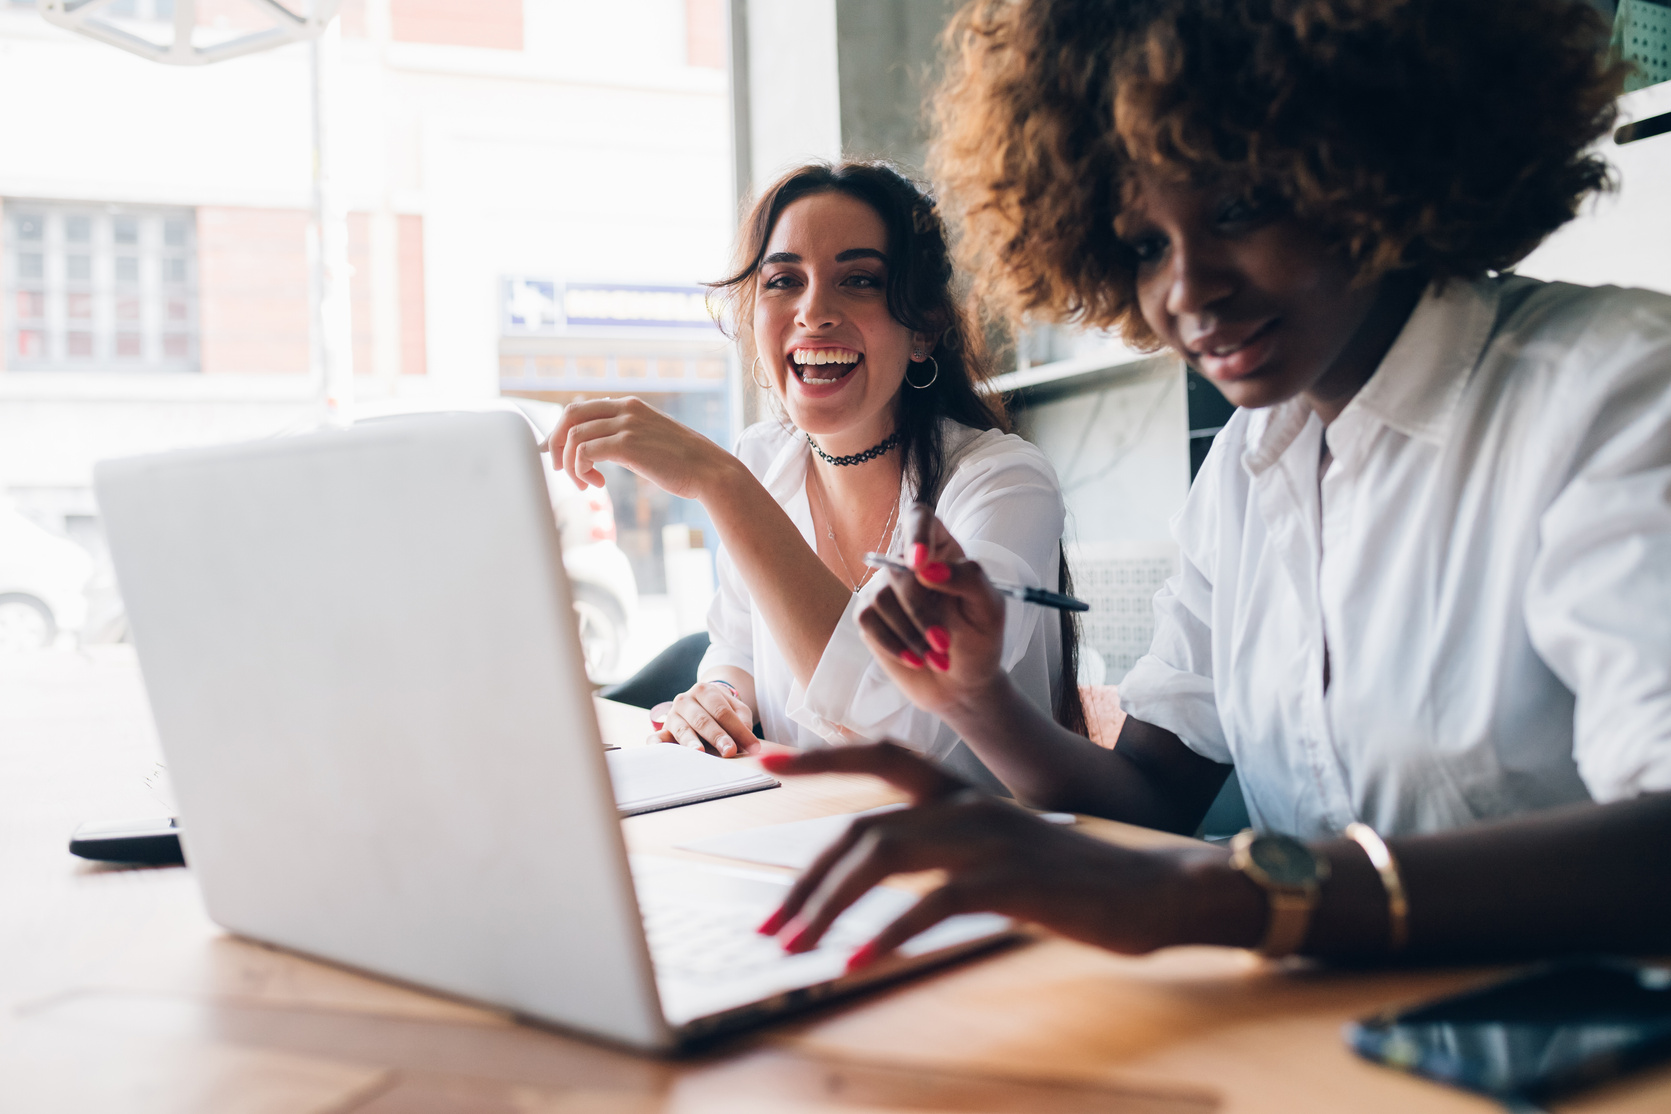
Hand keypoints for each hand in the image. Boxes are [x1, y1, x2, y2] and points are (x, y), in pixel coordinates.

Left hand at [542, 396, 729, 500]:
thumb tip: (594, 450)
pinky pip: (585, 452)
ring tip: (583, 484)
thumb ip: (622, 438)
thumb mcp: (648, 441)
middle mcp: (625, 409)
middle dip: (555, 443)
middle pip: (570, 415)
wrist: (710, 471)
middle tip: (560, 468)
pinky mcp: (627, 445)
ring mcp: (626, 425)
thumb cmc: (682, 463)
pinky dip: (581, 470)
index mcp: (629, 406)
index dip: (560, 431)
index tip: (557, 454)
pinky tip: (596, 484)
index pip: (580, 408)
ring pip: (573, 436)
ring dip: (570, 464)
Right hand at [650, 681, 759, 757]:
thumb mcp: (737, 711)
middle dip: (717, 736)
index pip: (722, 711)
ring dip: (692, 742)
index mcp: (704, 691)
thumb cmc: (722, 711)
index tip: (752, 747)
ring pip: (683, 729)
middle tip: (730, 751)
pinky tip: (656, 749)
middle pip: (703, 719)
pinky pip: (657, 737)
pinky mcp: (664, 730)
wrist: (700, 705)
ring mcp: (672, 715)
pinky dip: (656, 743)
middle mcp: (685, 700)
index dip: (738, 729)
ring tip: (700, 752)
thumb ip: (743, 722)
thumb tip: (748, 741)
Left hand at [755, 743, 1196, 968]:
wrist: (1158, 890)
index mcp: (962, 796)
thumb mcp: (1004, 855)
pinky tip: (859, 963)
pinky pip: (933, 905)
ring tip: (796, 946)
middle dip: (807, 880)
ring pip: (884, 857)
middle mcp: (968, 807)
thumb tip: (883, 878)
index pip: (881, 758)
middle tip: (772, 924)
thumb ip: (949, 854)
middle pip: (863, 828)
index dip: (820, 758)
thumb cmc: (1077, 881)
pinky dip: (888, 935)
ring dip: (829, 906)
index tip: (764, 763)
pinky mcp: (1012, 881)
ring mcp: (989, 840)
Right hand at [857, 504, 1008, 716]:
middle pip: (898, 568)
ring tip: (936, 656)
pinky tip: (915, 659)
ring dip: (911, 634)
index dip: (915, 533)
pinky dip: (893, 644)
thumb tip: (926, 568)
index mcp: (942, 549)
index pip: (919, 517)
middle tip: (943, 642)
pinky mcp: (869, 616)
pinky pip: (867, 620)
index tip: (919, 564)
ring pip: (881, 597)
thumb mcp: (990, 609)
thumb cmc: (980, 640)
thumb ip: (968, 579)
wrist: (961, 684)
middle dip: (920, 610)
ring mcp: (885, 588)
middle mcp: (908, 564)